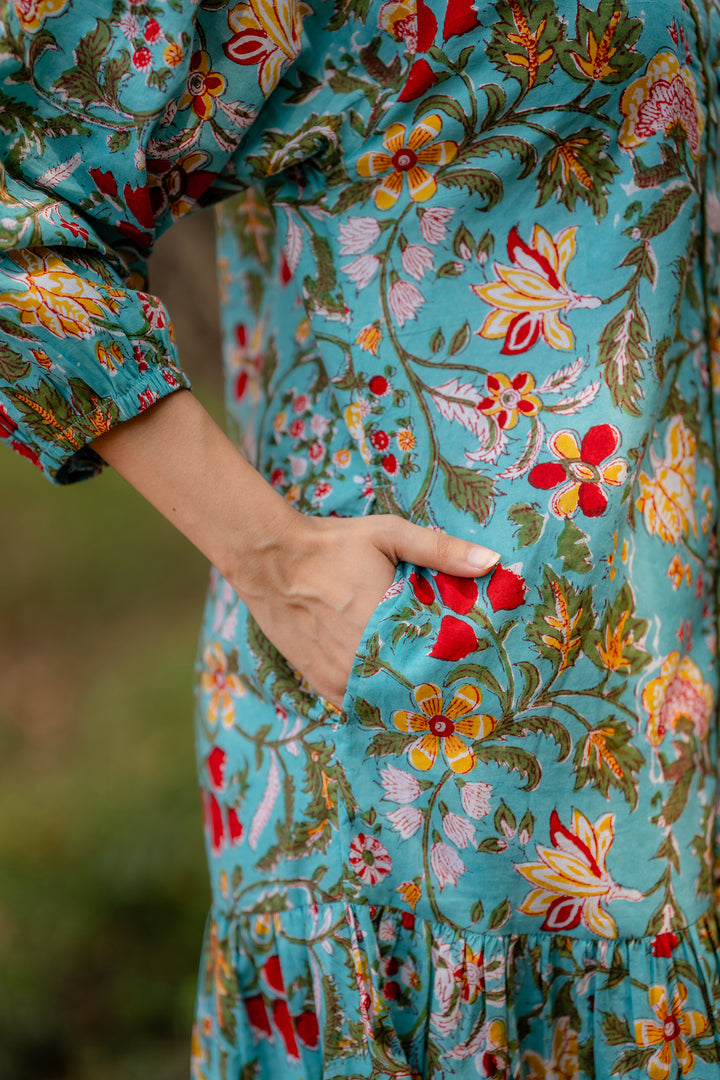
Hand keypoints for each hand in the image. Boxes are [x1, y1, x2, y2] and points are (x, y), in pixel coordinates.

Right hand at [236, 511, 499, 709]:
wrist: (270, 558)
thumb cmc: (333, 543)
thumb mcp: (388, 534)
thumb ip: (441, 550)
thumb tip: (492, 561)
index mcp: (386, 624)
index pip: (438, 662)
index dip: (461, 667)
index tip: (481, 668)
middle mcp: (363, 658)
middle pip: (415, 687)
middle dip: (438, 685)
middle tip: (465, 685)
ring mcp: (340, 675)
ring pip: (387, 702)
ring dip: (408, 698)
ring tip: (435, 696)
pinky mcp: (321, 682)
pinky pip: (358, 706)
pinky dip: (377, 704)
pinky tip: (396, 699)